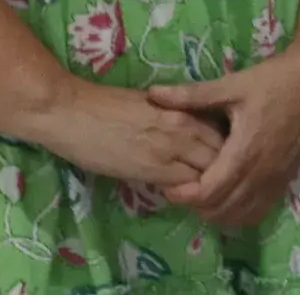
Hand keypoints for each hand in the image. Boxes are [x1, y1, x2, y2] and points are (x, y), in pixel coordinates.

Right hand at [20, 75, 225, 189]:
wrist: (73, 112)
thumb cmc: (105, 105)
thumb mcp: (150, 104)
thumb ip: (174, 117)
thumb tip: (188, 130)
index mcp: (184, 108)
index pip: (223, 132)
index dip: (226, 148)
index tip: (221, 160)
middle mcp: (184, 127)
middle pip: (223, 153)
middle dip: (224, 168)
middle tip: (215, 181)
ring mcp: (171, 149)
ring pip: (210, 172)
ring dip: (209, 183)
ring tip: (201, 192)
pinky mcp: (153, 170)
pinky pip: (186, 186)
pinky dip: (189, 192)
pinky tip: (182, 195)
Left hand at [149, 50, 299, 229]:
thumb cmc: (275, 80)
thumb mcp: (232, 85)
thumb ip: (192, 94)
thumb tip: (153, 93)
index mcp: (244, 152)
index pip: (207, 193)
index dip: (183, 195)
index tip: (169, 183)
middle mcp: (261, 173)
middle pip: (219, 211)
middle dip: (195, 205)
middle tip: (181, 186)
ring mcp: (275, 179)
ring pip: (239, 216)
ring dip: (216, 212)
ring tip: (203, 191)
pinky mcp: (285, 179)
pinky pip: (259, 211)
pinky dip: (239, 213)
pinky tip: (229, 196)